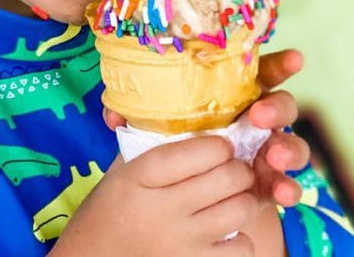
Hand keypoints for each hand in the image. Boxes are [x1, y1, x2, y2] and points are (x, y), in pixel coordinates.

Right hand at [52, 136, 260, 255]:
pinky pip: (242, 248)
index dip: (218, 145)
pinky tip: (228, 230)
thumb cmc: (109, 209)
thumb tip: (184, 110)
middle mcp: (161, 212)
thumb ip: (148, 143)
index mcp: (139, 178)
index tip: (222, 144)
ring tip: (235, 195)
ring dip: (245, 198)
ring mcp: (179, 244)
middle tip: (234, 167)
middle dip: (239, 167)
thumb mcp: (120, 171)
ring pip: (240, 210)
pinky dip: (241, 237)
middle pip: (225, 179)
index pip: (193, 153)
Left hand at [102, 48, 309, 208]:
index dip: (280, 64)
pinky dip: (289, 188)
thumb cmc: (173, 145)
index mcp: (233, 95)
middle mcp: (257, 120)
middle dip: (278, 108)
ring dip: (288, 148)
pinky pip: (287, 183)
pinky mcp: (270, 183)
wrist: (179, 191)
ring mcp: (267, 151)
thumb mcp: (155, 127)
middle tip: (260, 116)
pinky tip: (283, 193)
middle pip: (282, 105)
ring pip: (292, 144)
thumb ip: (137, 116)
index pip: (261, 73)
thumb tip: (111, 115)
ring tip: (274, 158)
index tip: (295, 59)